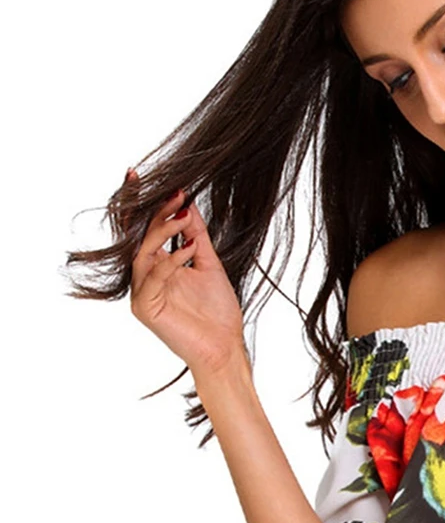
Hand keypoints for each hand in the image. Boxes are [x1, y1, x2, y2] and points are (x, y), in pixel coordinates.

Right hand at [124, 168, 246, 377]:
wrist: (225, 347)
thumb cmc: (218, 311)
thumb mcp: (208, 263)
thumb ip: (195, 235)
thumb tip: (188, 203)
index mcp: (156, 266)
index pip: (145, 230)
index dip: (143, 205)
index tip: (141, 175)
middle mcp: (144, 277)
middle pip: (141, 238)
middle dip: (157, 214)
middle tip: (176, 195)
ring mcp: (141, 293)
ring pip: (143, 254)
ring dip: (163, 232)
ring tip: (185, 218)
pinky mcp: (144, 308)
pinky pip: (153, 278)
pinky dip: (170, 261)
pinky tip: (188, 250)